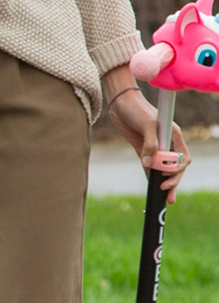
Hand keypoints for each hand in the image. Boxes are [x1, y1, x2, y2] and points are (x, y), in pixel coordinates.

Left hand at [108, 87, 190, 202]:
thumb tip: (149, 163)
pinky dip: (151, 177)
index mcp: (173, 135)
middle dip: (173, 181)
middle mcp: (166, 142)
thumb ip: (149, 145)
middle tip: (167, 195)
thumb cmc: (137, 110)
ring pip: (162, 168)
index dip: (176, 170)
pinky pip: (149, 166)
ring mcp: (154, 147)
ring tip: (164, 199)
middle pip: (174, 166)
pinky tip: (152, 188)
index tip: (165, 176)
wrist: (122, 104)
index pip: (181, 157)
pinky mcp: (142, 150)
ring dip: (164, 182)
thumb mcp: (146, 125)